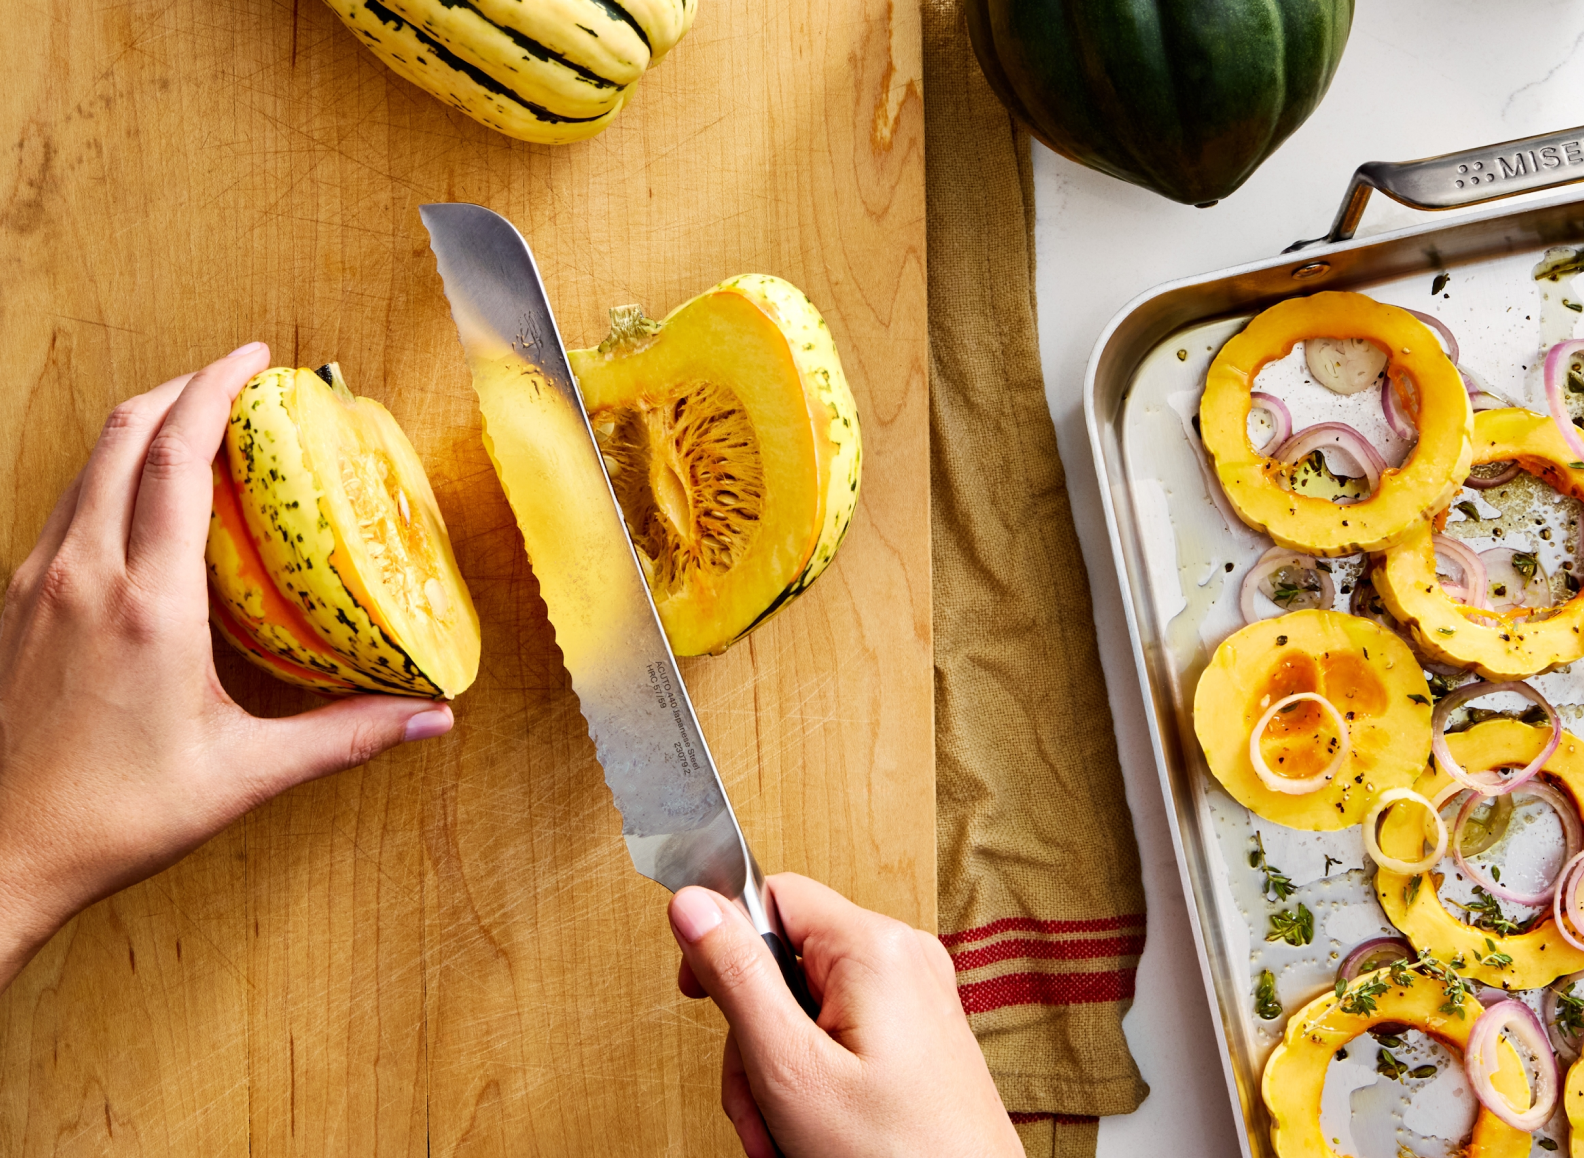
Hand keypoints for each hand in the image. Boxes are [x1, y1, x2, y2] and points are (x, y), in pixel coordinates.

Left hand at [0, 343, 454, 989]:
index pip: (178, 458)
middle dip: (183, 387)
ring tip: (199, 421)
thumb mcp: (243, 776)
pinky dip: (112, 471)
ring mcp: (39, 581)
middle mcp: (85, 573)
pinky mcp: (17, 600)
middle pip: (124, 434)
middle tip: (239, 378)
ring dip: (143, 423)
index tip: (256, 362)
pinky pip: (68, 503)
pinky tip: (146, 498)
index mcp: (148, 604)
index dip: (216, 391)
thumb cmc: (113, 816)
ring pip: (87, 462)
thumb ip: (345, 736)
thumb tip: (431, 717)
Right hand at [668, 873, 1022, 1157]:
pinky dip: (814, 1076)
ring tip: (785, 1133)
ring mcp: (915, 994)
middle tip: (756, 1102)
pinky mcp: (918, 1031)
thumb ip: (738, 976)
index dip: (724, 940)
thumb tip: (693, 902)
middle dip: (753, 1036)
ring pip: (806, 1004)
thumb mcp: (790, 1067)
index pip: (772, 893)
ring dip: (778, 1069)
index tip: (699, 993)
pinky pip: (840, 1030)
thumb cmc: (895, 1155)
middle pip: (784, 959)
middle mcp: (902, 956)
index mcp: (873, 946)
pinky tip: (813, 1127)